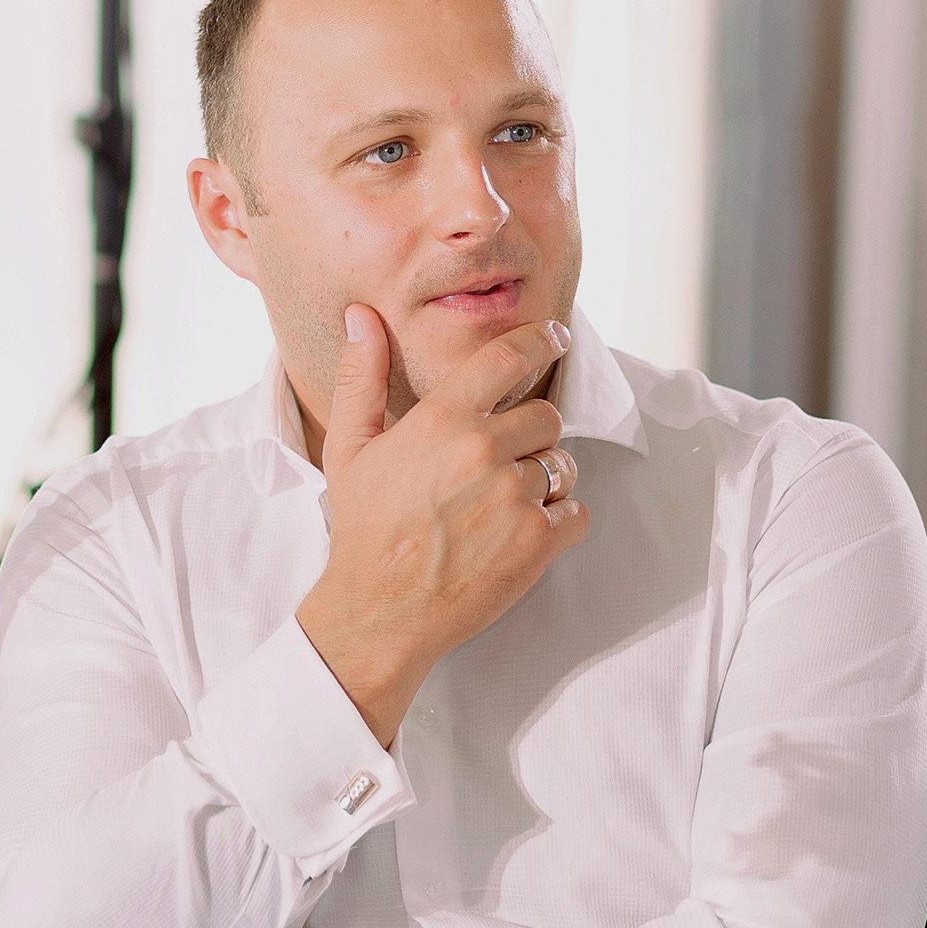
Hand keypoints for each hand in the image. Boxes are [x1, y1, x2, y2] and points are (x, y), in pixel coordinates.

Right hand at [299, 309, 589, 743]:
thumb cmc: (363, 529)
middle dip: (531, 435)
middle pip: (547, 416)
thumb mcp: (349, 447)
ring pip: (561, 466)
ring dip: (542, 481)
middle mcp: (483, 451)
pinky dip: (558, 522)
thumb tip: (361, 316)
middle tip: (499, 462)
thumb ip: (359, 376)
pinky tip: (518, 533)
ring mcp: (514, 497)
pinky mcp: (537, 541)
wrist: (379, 611)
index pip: (509, 357)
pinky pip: (577, 512)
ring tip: (501, 506)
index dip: (541, 340)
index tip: (556, 337)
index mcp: (442, 420)